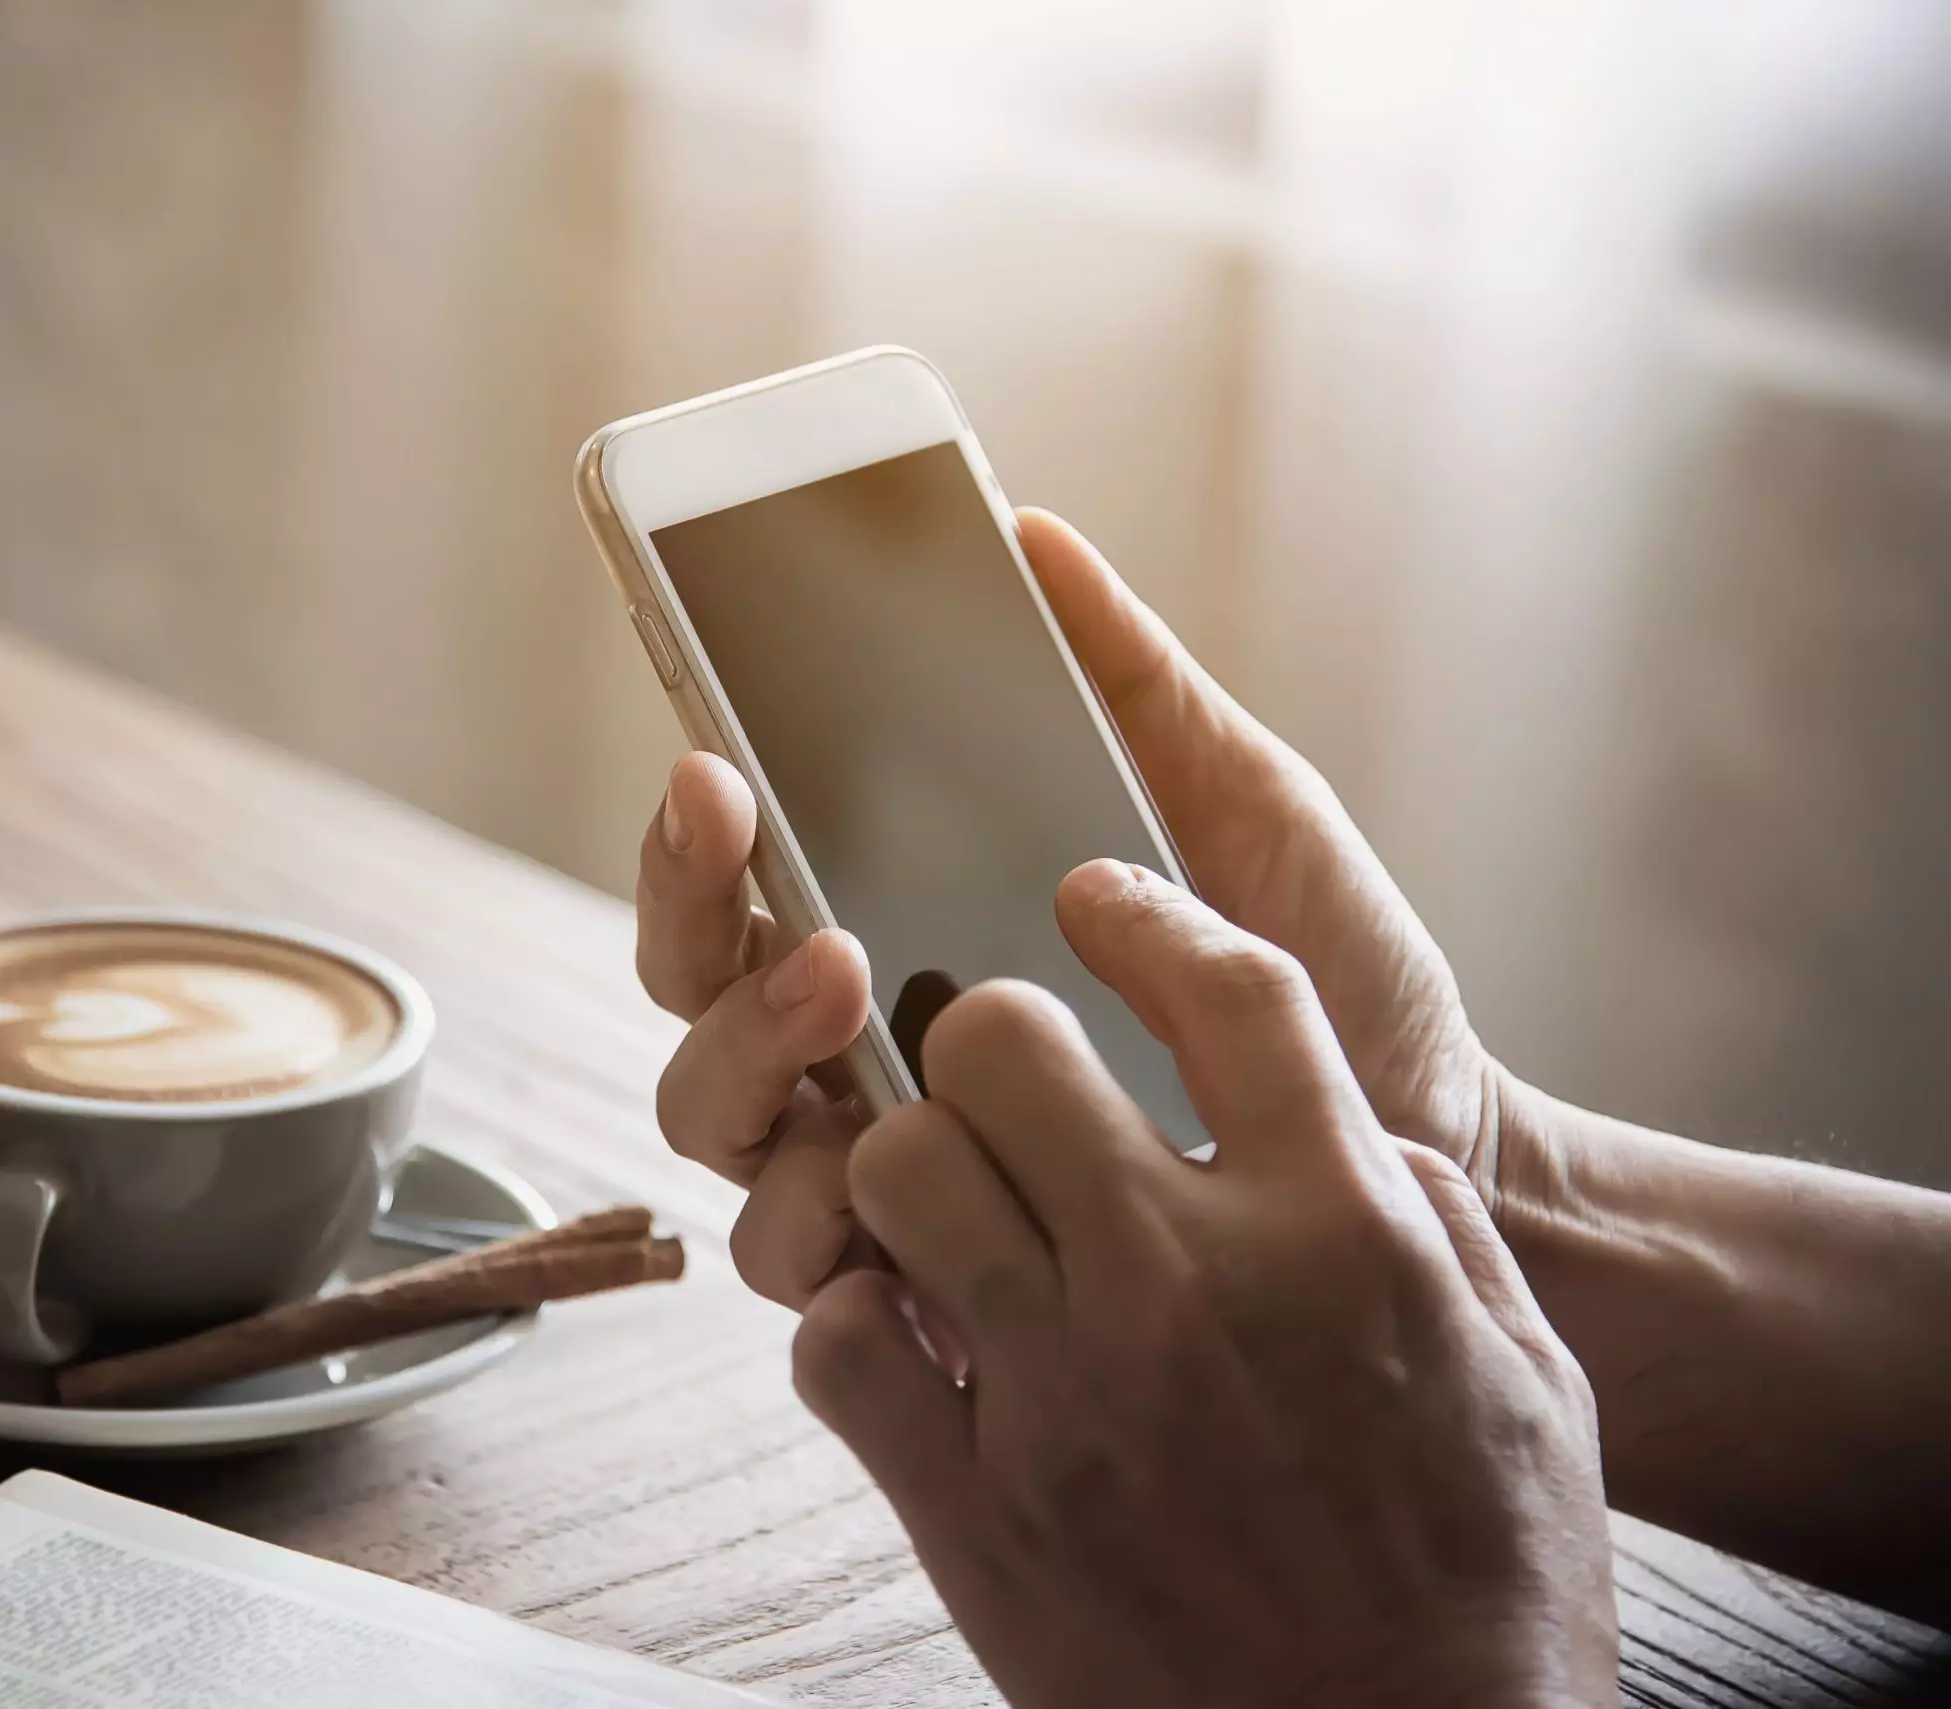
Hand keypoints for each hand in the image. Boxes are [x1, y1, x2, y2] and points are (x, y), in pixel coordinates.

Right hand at [635, 506, 1509, 1307]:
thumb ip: (1135, 688)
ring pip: (712, 1117)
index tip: (715, 761)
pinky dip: (810, 1222)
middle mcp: (869, 1048)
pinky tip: (874, 1185)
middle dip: (689, 909)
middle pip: (692, 984)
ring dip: (741, 1047)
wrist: (1443, 1168)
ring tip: (840, 986)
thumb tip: (1031, 535)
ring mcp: (889, 1166)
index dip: (700, 825)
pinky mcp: (932, 1285)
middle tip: (745, 838)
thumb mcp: (1248, 812)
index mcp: (911, 929)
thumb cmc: (1344, 992)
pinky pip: (798, 1262)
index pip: (751, 876)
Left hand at [794, 864, 1615, 1708]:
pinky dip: (854, 1328)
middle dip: (989, 1040)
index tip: (1096, 902)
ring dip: (910, 1170)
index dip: (1145, 918)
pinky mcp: (974, 1506)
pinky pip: (833, 1339)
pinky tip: (913, 1350)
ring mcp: (1067, 1393)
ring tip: (954, 1214)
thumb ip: (1424, 1217)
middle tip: (1005, 1087)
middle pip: (1001, 1041)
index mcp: (1344, 1231)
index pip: (1227, 989)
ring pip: (894, 1165)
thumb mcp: (1523, 1372)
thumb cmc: (1484, 1579)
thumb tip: (1331, 1119)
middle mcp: (1191, 1285)